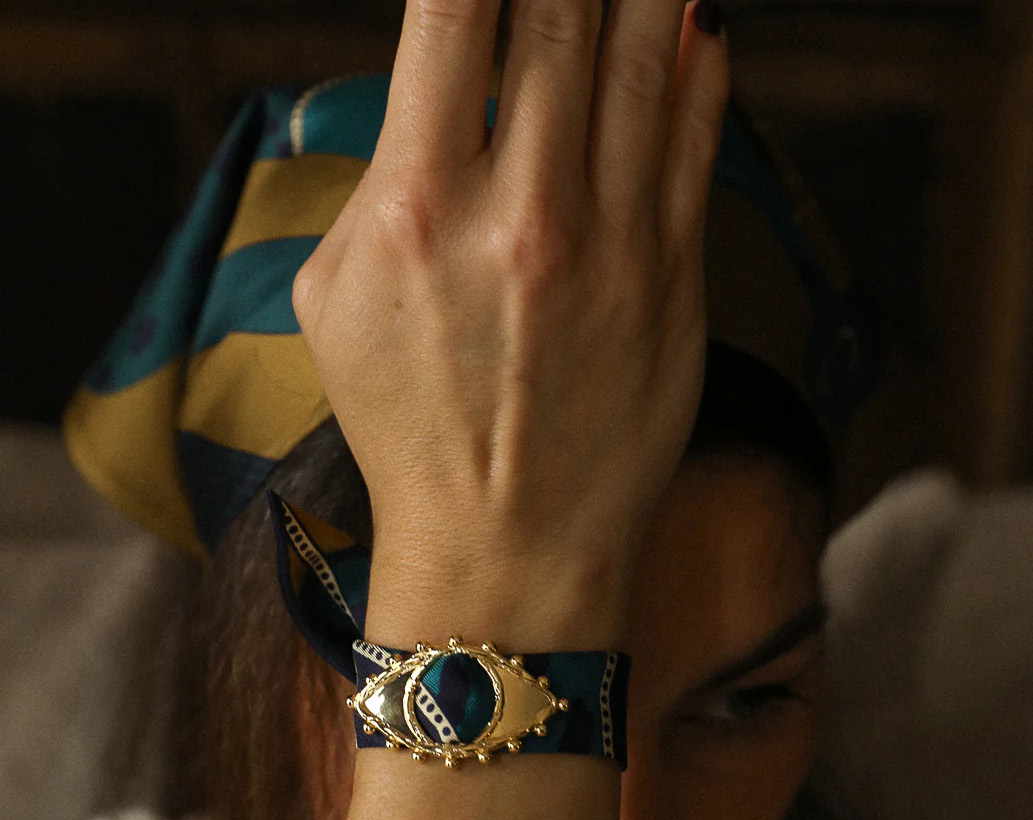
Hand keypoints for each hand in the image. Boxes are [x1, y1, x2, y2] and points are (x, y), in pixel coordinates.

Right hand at [293, 0, 728, 644]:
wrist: (507, 551)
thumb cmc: (410, 432)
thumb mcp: (332, 305)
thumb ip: (376, 180)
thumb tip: (434, 91)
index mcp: (418, 210)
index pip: (456, 10)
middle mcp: (523, 214)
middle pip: (560, 13)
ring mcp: (613, 245)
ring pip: (644, 58)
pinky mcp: (675, 280)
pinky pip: (696, 137)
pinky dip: (699, 61)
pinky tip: (695, 19)